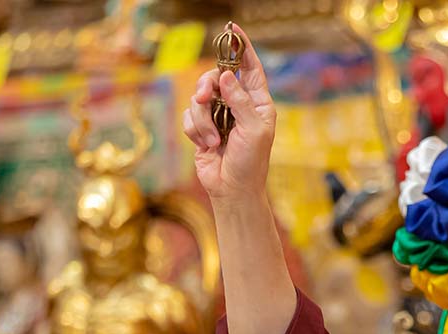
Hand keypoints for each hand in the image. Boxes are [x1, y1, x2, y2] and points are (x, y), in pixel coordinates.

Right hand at [181, 23, 275, 205]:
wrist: (233, 190)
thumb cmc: (251, 163)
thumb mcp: (254, 130)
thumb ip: (241, 101)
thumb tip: (226, 76)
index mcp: (258, 102)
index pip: (249, 68)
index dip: (241, 48)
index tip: (232, 29)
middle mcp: (238, 105)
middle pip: (216, 77)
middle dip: (207, 86)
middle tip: (205, 96)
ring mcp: (219, 115)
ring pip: (199, 97)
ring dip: (203, 120)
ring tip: (213, 139)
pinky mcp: (201, 128)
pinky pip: (189, 116)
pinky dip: (195, 130)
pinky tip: (207, 145)